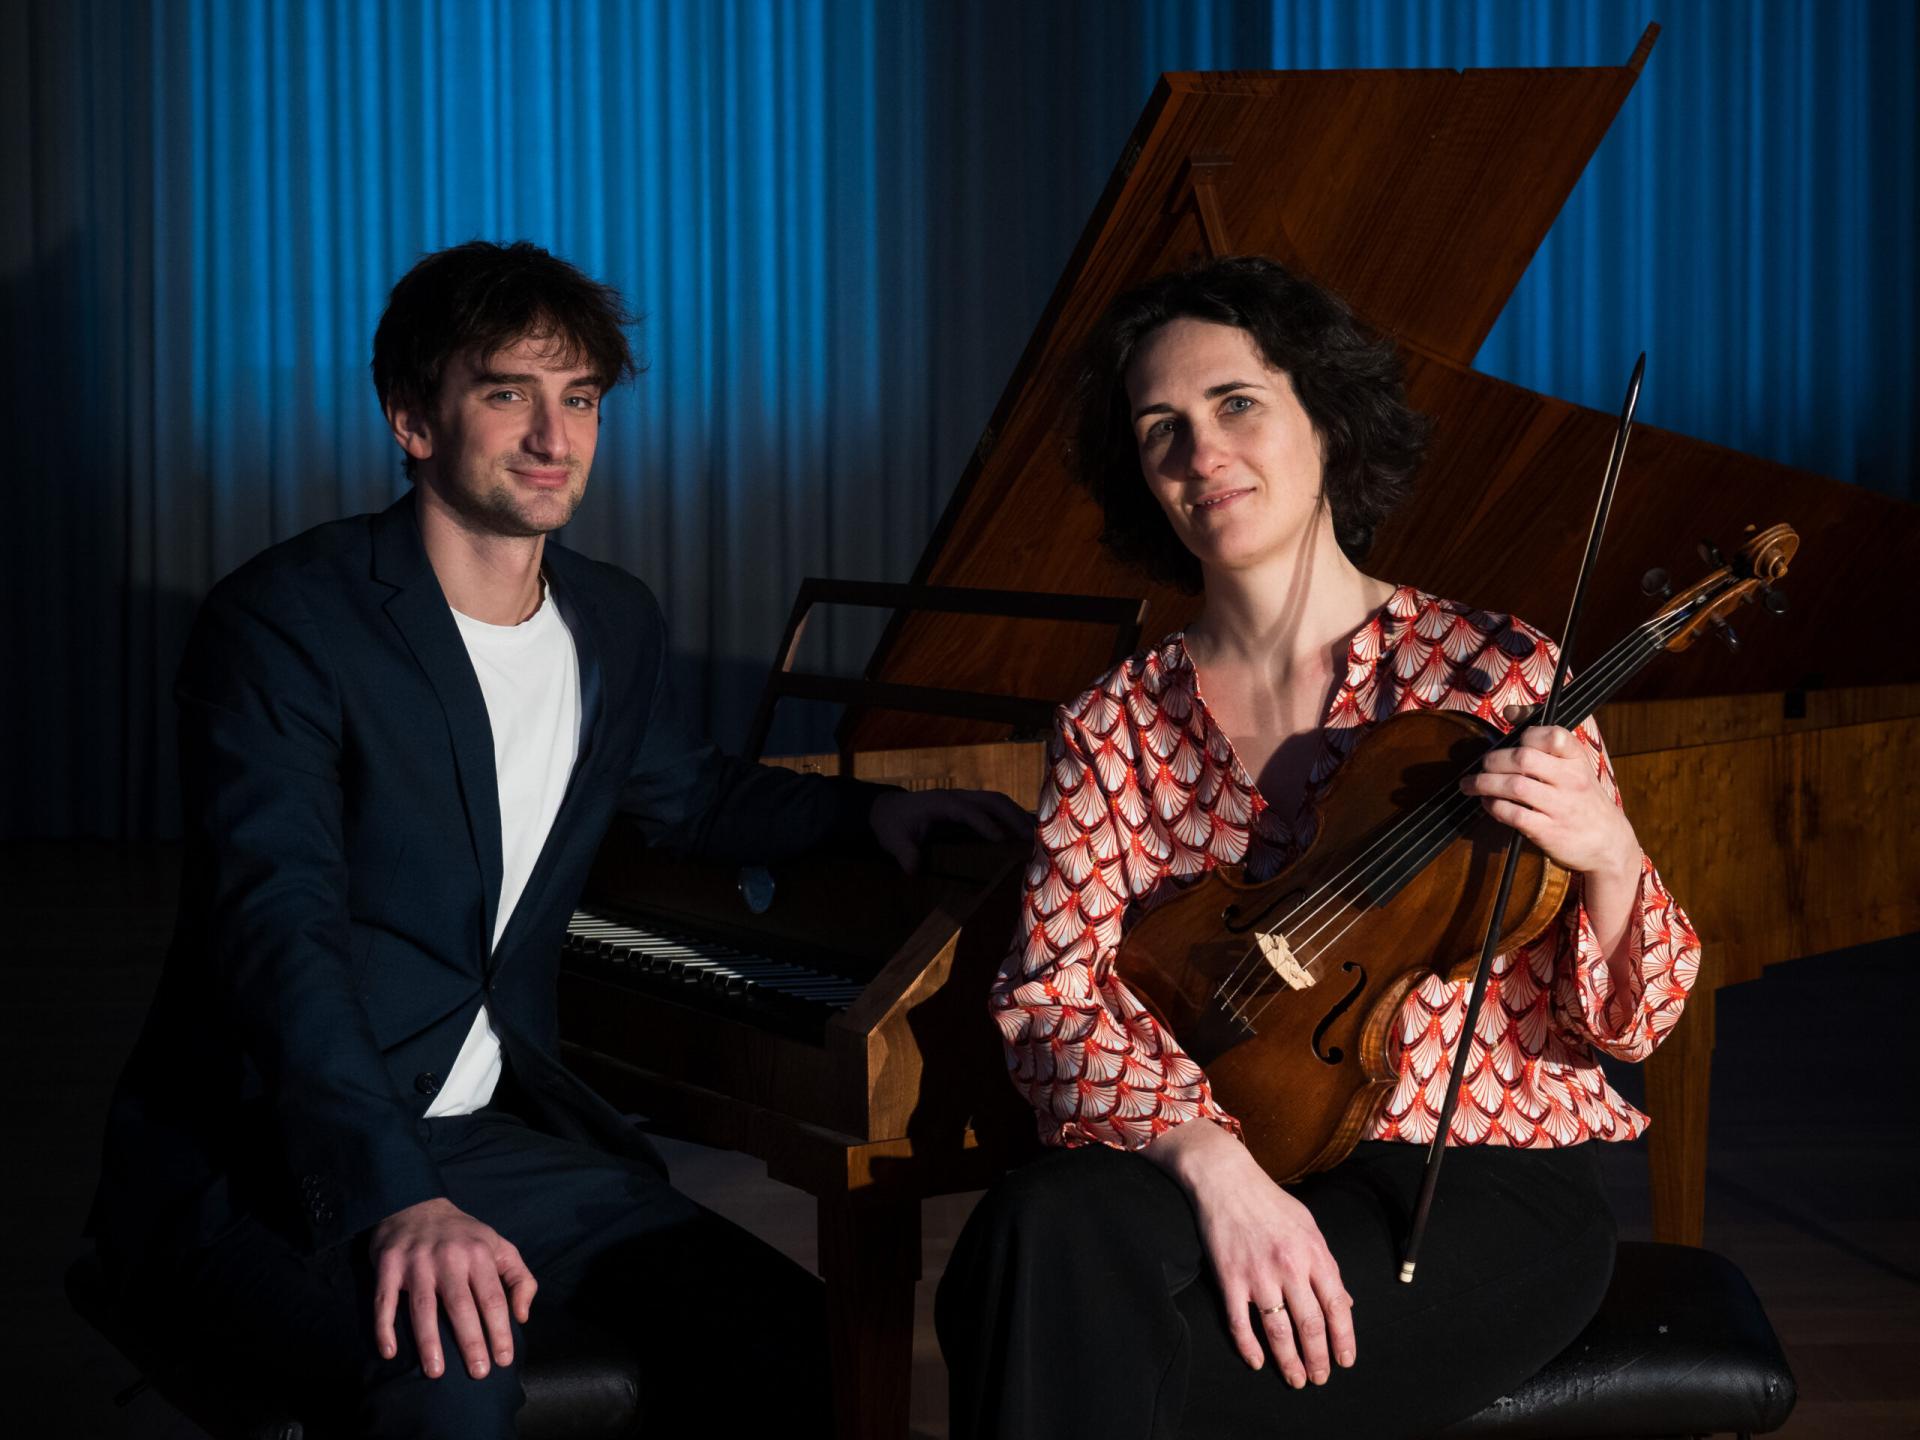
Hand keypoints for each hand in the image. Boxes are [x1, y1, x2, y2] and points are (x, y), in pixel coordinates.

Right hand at [370, 1197, 536, 1379]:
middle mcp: (448, 1257)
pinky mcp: (389, 1266)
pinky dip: (385, 1327)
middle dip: (471, 1342)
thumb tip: (521, 1317)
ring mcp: (417, 1262)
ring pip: (424, 1307)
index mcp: (478, 1254)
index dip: (500, 1331)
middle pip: (461, 1306)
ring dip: (429, 1342)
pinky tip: (390, 1352)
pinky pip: (384, 1301)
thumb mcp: (499, 1246)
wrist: (414, 1203)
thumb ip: (520, 1278)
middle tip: (478, 1373)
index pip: (493, 1298)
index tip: (504, 1360)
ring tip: (436, 1373)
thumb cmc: (463, 1235)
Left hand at [868, 787, 1031, 873]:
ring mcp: (966, 800)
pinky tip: (1028, 832)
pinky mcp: (971, 807)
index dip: (984, 824)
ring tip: (1038, 836)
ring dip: (1018, 816)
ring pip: (998, 801)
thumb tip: (913, 870)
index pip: (967, 811)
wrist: (891, 810)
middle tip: (1033, 839)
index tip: (1000, 840)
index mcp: (941, 803)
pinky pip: (996, 808)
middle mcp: (958, 798)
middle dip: (1013, 817)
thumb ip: (905, 854)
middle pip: (992, 801)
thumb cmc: (894, 825)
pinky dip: (1014, 817)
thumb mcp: (894, 840)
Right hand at [1145, 1120, 1354, 1386]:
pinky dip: (1248, 1347)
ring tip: (1295, 1379)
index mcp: (1314, 1254)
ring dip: (1289, 1361)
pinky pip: (1240, 1323)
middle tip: (1320, 1378)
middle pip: (1310, 1326)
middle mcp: (1289, 1267)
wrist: (1226, 1180)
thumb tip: (1345, 1303)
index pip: (1337, 1307)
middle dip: (1318, 1359)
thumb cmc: (1270, 1202)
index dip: (1343, 1340)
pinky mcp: (1229, 1278)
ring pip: (1278, 1332)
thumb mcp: (1309, 1227)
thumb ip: (1327, 1266)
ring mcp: (1258, 1275)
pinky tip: (1256, 1362)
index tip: (1345, 1361)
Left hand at [1460, 723, 1640, 881]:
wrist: (1608, 842)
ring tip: (1471, 785)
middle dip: (1494, 761)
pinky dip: (1494, 807)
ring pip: (1515, 786)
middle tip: (1482, 766)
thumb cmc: (1582, 798)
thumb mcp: (1574, 766)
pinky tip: (1488, 803)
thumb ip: (1545, 740)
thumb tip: (1510, 711)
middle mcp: (1571, 780)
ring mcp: (1560, 806)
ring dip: (1485, 783)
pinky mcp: (1549, 831)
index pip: (1553, 735)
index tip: (1515, 741)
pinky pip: (1514, 814)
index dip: (1528, 735)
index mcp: (1577, 759)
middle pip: (1524, 759)